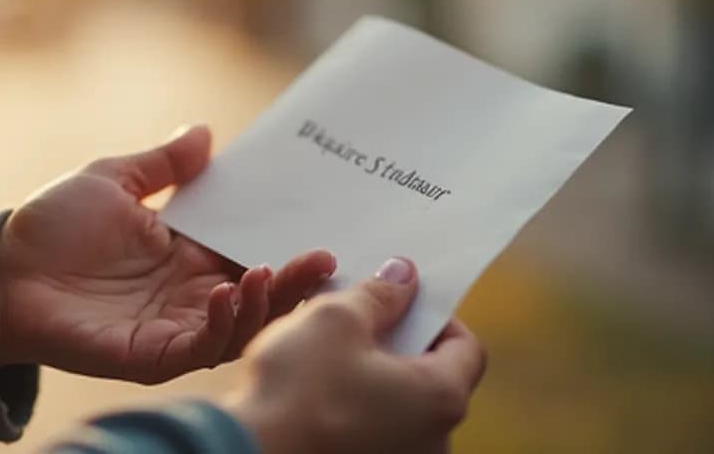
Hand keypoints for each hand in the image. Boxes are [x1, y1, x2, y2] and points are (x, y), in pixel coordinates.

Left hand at [0, 125, 336, 383]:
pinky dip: (220, 325)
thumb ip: (161, 164)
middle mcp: (186, 297)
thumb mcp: (112, 180)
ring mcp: (171, 330)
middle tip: (326, 260)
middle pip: (258, 296)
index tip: (322, 226)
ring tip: (272, 273)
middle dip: (296, 282)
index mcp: (184, 258)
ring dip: (264, 304)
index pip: (250, 254)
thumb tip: (204, 132)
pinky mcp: (149, 357)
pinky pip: (199, 350)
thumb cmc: (47, 227)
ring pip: (238, 327)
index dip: (285, 244)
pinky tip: (227, 294)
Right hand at [225, 259, 486, 453]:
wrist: (245, 451)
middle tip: (359, 323)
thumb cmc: (298, 389)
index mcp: (441, 398)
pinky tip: (317, 394)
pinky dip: (354, 409)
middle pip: (432, 379)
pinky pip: (373, 431)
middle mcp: (434, 441)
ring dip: (373, 379)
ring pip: (399, 408)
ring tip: (329, 357)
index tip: (401, 302)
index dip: (436, 317)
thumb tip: (402, 276)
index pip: (467, 347)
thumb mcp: (336, 320)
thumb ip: (378, 295)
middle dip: (399, 346)